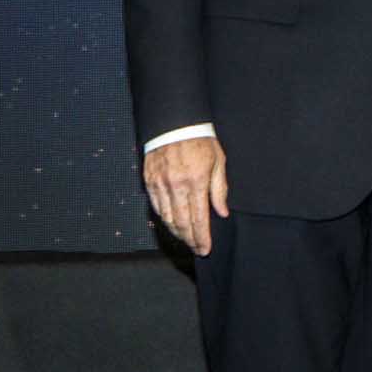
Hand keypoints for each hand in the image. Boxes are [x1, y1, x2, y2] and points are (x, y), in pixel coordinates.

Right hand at [142, 133, 228, 254]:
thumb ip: (220, 189)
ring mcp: (160, 184)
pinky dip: (164, 219)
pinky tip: (172, 224)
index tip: (205, 249)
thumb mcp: (218, 161)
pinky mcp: (149, 181)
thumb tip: (222, 212)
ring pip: (168, 218)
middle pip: (182, 223)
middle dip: (190, 240)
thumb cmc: (200, 140)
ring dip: (177, 232)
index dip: (202, 237)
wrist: (175, 122)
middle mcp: (176, 185)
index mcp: (196, 181)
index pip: (199, 218)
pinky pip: (157, 207)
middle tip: (196, 249)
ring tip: (186, 239)